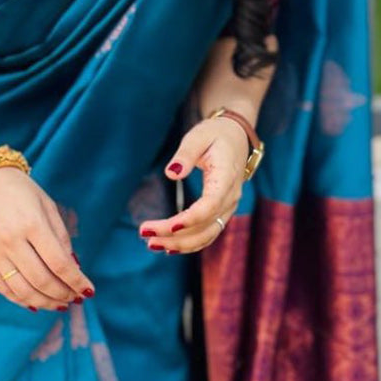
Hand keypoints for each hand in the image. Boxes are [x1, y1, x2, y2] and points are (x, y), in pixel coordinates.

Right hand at [0, 166, 94, 310]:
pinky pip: (3, 289)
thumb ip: (61, 237)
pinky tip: (36, 302)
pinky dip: (22, 300)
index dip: (76, 281)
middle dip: (63, 294)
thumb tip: (73, 267)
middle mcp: (11, 241)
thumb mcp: (46, 205)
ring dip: (45, 302)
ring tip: (59, 304)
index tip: (88, 290)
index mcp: (32, 224)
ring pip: (23, 291)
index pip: (59, 263)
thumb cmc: (18, 190)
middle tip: (75, 297)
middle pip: (42, 281)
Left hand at [137, 115, 250, 251]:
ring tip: (151, 243)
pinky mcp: (221, 212)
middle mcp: (231, 197)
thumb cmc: (214, 134)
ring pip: (207, 235)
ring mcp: (228, 207)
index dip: (191, 218)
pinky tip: (168, 246)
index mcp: (226, 177)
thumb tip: (171, 173)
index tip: (168, 226)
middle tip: (145, 232)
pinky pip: (208, 233)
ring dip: (180, 244)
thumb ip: (185, 154)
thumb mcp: (198, 136)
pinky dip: (189, 243)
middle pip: (205, 226)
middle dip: (176, 235)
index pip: (211, 205)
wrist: (235, 138)